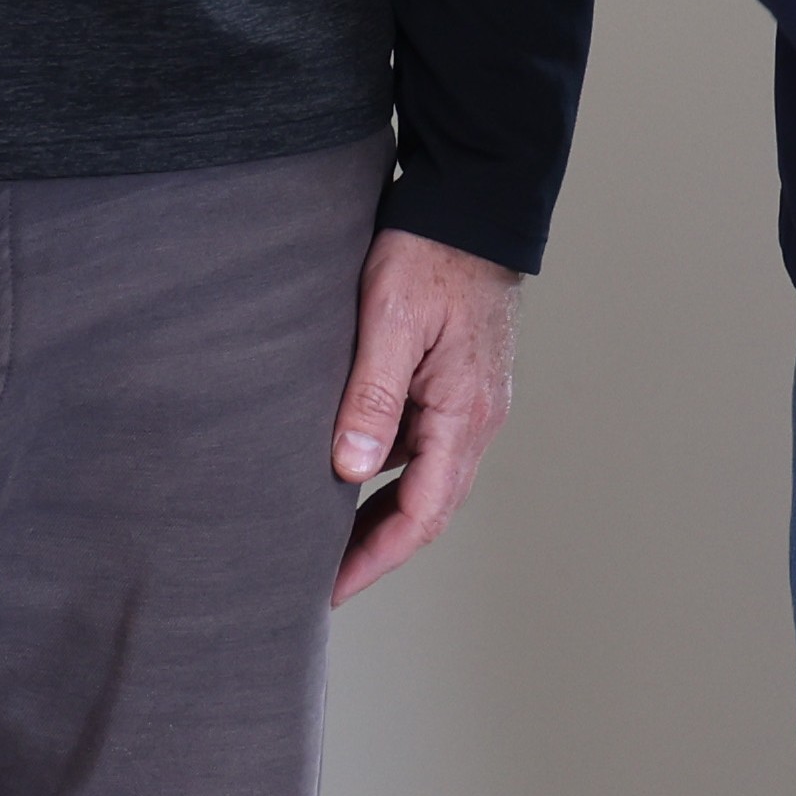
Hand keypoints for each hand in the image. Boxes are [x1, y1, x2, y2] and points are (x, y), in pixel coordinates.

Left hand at [329, 235, 525, 600]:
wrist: (470, 207)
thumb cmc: (429, 254)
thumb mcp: (389, 321)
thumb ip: (370, 397)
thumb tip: (349, 471)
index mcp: (465, 415)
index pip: (422, 515)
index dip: (376, 559)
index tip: (331, 588)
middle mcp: (476, 420)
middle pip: (427, 509)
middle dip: (377, 550)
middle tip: (320, 580)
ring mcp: (470, 404)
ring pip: (424, 481)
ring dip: (380, 515)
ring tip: (323, 537)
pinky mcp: (455, 385)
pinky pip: (422, 447)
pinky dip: (387, 472)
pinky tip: (347, 473)